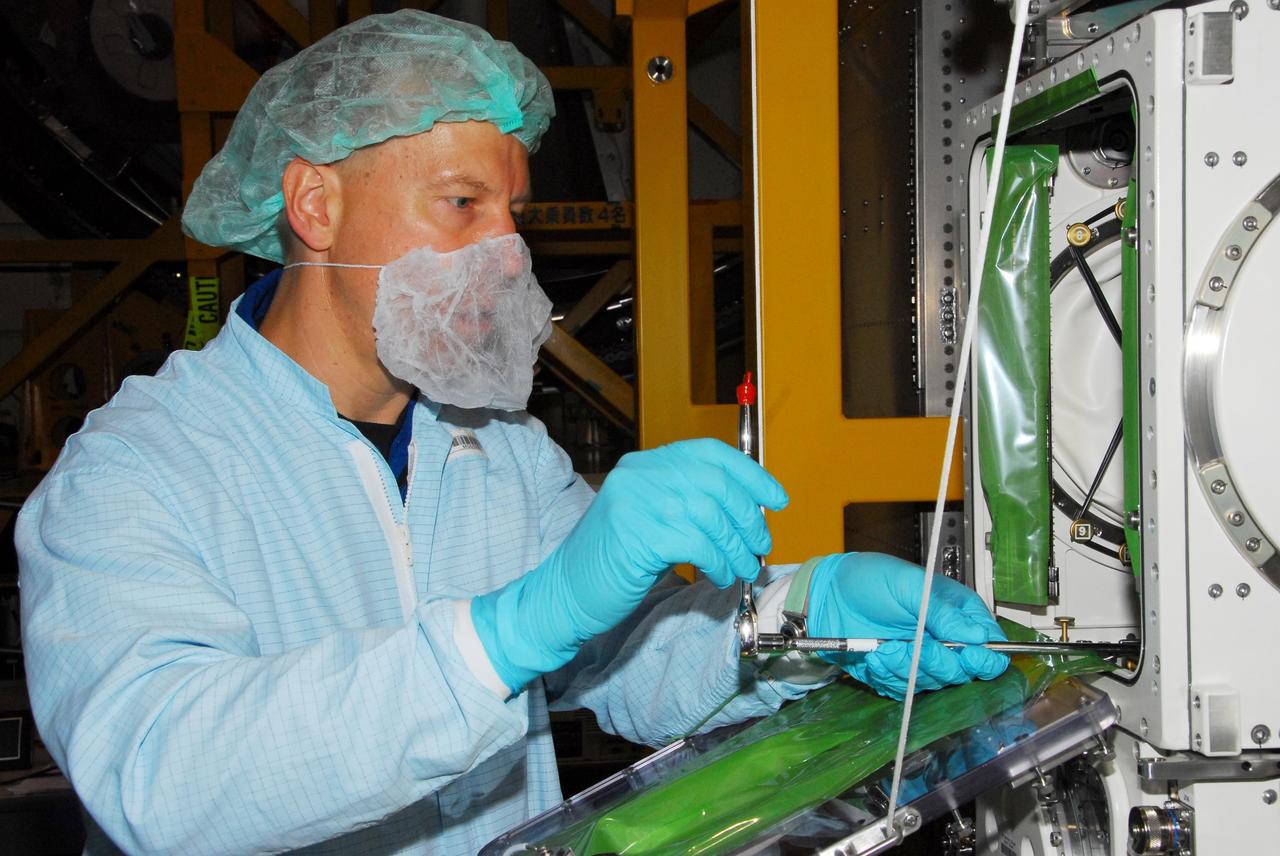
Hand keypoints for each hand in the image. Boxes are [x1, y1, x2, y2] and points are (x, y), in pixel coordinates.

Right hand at [472, 438, 787, 692]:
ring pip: (710, 514)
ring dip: (736, 546)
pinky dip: (717, 560)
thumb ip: (690, 505)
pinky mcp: (636, 534)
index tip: (776, 499)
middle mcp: (639, 474)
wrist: (564, 594)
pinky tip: (718, 575)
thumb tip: (747, 512)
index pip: (709, 453)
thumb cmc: (614, 563)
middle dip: (747, 517)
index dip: (750, 474)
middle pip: (715, 482)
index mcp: (645, 465)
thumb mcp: (653, 520)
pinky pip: (696, 542)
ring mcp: (635, 502)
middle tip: (759, 546)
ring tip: (742, 568)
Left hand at [806, 552, 1007, 699]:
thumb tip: (978, 636)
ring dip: (907, 668)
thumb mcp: (907, 585)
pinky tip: (874, 656)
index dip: (984, 656)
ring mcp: (920, 658)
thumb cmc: (868, 580)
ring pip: (932, 682)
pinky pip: (903, 689)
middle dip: (938, 662)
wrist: (827, 597)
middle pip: (962, 670)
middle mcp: (943, 639)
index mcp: (956, 612)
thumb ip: (941, 612)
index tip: (969, 656)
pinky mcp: (897, 673)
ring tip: (885, 647)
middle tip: (916, 647)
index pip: (988, 644)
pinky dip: (888, 675)